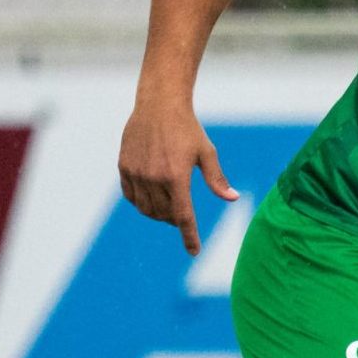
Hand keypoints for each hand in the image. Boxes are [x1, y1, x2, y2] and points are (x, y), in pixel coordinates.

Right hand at [117, 98, 237, 254]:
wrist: (159, 105)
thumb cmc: (187, 129)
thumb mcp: (207, 153)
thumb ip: (217, 179)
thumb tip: (232, 198)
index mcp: (176, 177)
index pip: (183, 217)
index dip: (189, 237)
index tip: (194, 252)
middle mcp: (154, 178)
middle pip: (165, 215)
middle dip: (175, 221)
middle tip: (182, 217)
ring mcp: (136, 173)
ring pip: (146, 209)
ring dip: (158, 215)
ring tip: (168, 209)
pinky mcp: (124, 167)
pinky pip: (131, 196)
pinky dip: (141, 203)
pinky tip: (151, 200)